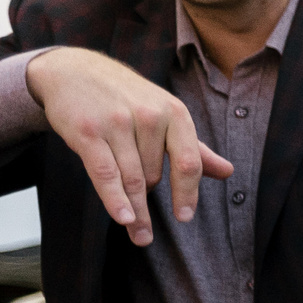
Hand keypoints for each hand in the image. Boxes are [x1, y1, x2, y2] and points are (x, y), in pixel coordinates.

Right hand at [25, 48, 234, 245]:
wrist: (74, 70)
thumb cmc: (126, 97)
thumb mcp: (165, 115)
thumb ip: (194, 147)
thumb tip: (227, 172)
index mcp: (174, 113)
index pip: (189, 162)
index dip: (188, 193)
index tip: (184, 217)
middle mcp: (149, 116)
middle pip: (155, 175)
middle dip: (148, 199)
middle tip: (143, 221)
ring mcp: (117, 123)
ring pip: (131, 179)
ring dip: (134, 209)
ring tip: (136, 231)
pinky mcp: (87, 131)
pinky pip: (105, 174)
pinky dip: (115, 199)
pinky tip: (123, 219)